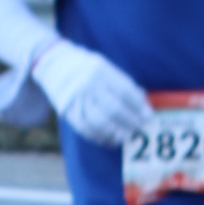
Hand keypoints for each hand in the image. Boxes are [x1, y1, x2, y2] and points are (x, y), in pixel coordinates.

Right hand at [33, 36, 152, 146]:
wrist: (54, 64)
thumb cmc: (87, 67)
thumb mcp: (106, 67)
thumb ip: (123, 83)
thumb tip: (142, 103)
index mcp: (101, 71)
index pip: (124, 92)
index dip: (139, 107)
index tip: (149, 116)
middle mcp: (88, 85)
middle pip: (114, 109)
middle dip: (130, 121)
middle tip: (141, 128)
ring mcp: (77, 99)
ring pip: (100, 122)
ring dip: (117, 132)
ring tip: (128, 137)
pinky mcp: (69, 111)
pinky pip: (86, 129)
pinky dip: (101, 137)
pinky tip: (111, 140)